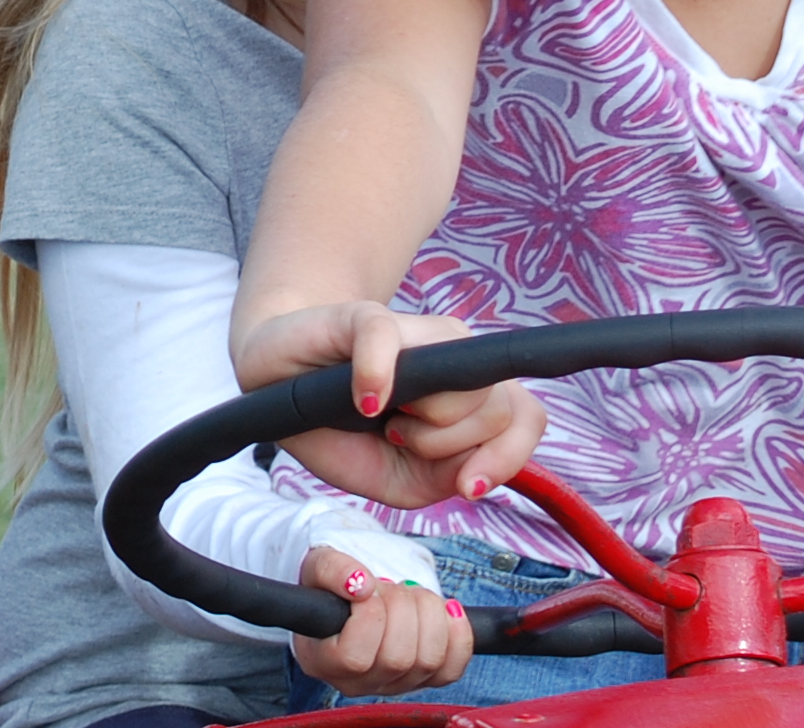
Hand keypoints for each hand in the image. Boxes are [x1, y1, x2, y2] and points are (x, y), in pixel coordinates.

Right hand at [238, 304, 542, 507]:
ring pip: (457, 385)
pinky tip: (363, 401)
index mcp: (468, 391)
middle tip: (400, 436)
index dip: (509, 456)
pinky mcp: (365, 316)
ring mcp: (414, 331)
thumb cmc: (340, 428)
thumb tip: (471, 470)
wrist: (276, 382)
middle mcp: (452, 353)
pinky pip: (387, 341)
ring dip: (416, 424)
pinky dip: (376, 377)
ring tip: (377, 417)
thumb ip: (444, 478)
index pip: (527, 417)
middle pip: (497, 409)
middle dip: (447, 446)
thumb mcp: (399, 480)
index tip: (468, 486)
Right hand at [289, 546, 474, 696]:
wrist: (357, 591)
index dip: (369, 615)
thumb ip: (332, 570)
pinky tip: (449, 609)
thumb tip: (360, 584)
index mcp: (324, 661)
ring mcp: (395, 685)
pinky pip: (452, 669)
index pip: (354, 658)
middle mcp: (359, 683)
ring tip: (411, 594)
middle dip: (401, 606)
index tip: (365, 588)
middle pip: (398, 658)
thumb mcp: (321, 565)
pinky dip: (459, 635)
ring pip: (429, 660)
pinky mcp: (426, 679)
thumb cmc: (333, 584)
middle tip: (389, 587)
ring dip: (428, 612)